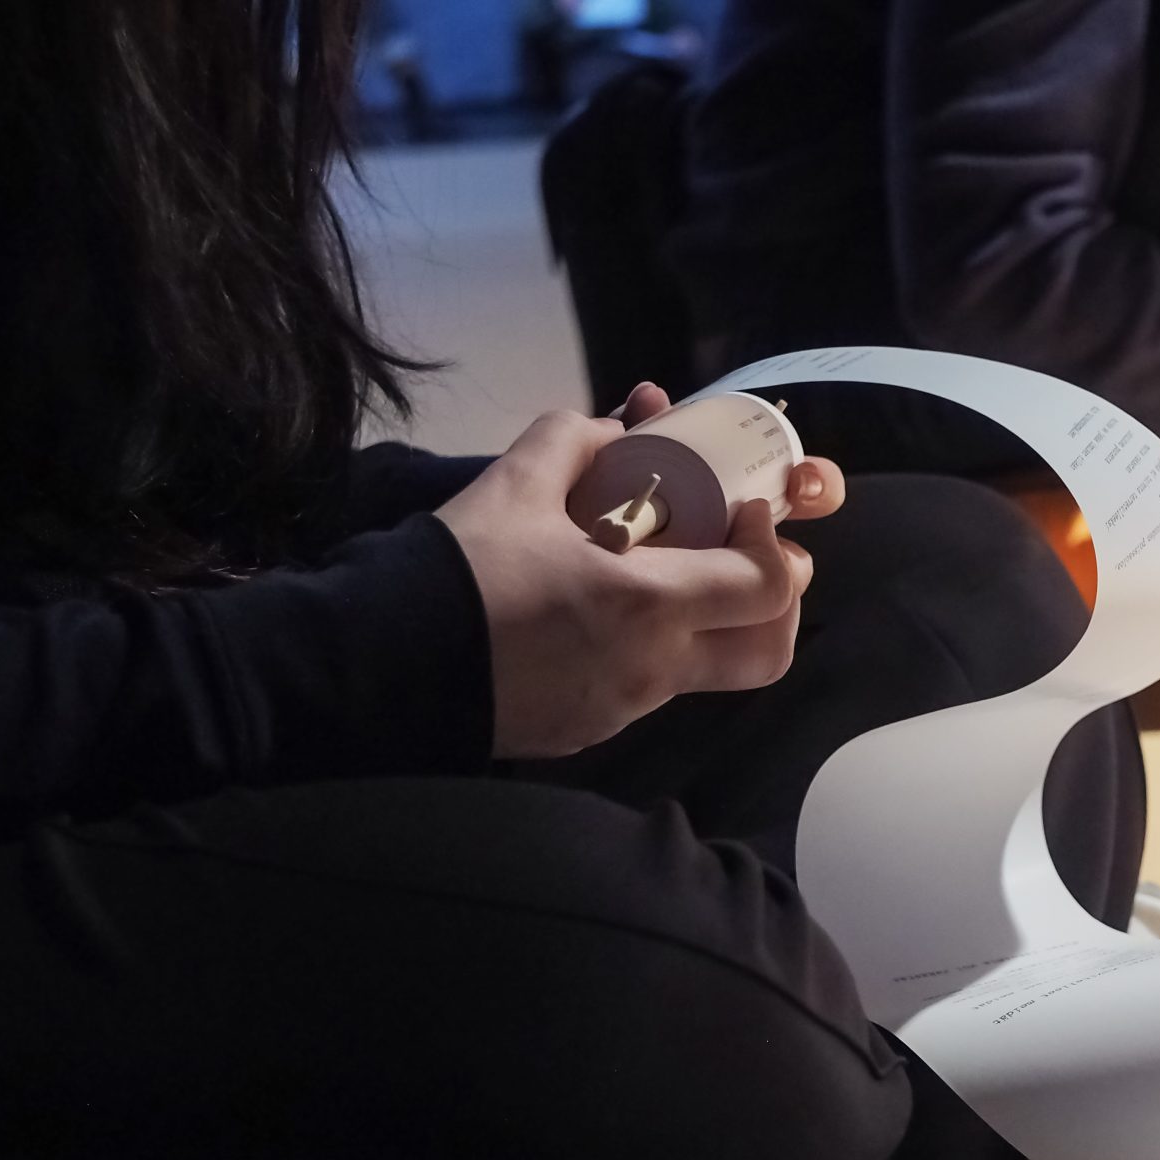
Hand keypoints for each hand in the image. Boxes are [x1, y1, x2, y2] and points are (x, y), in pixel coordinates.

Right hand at [437, 384, 846, 758]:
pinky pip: (647, 691)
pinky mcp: (591, 731)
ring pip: (708, 673)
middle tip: (743, 561)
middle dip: (775, 605)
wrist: (383, 662)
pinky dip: (649, 651)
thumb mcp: (514, 483)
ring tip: (660, 577)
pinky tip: (600, 616)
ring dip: (707, 625)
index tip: (742, 514)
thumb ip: (575, 439)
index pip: (770, 586)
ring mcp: (625, 708)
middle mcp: (653, 668)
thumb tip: (615, 428)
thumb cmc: (458, 571)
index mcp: (648, 604)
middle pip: (767, 653)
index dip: (775, 547)